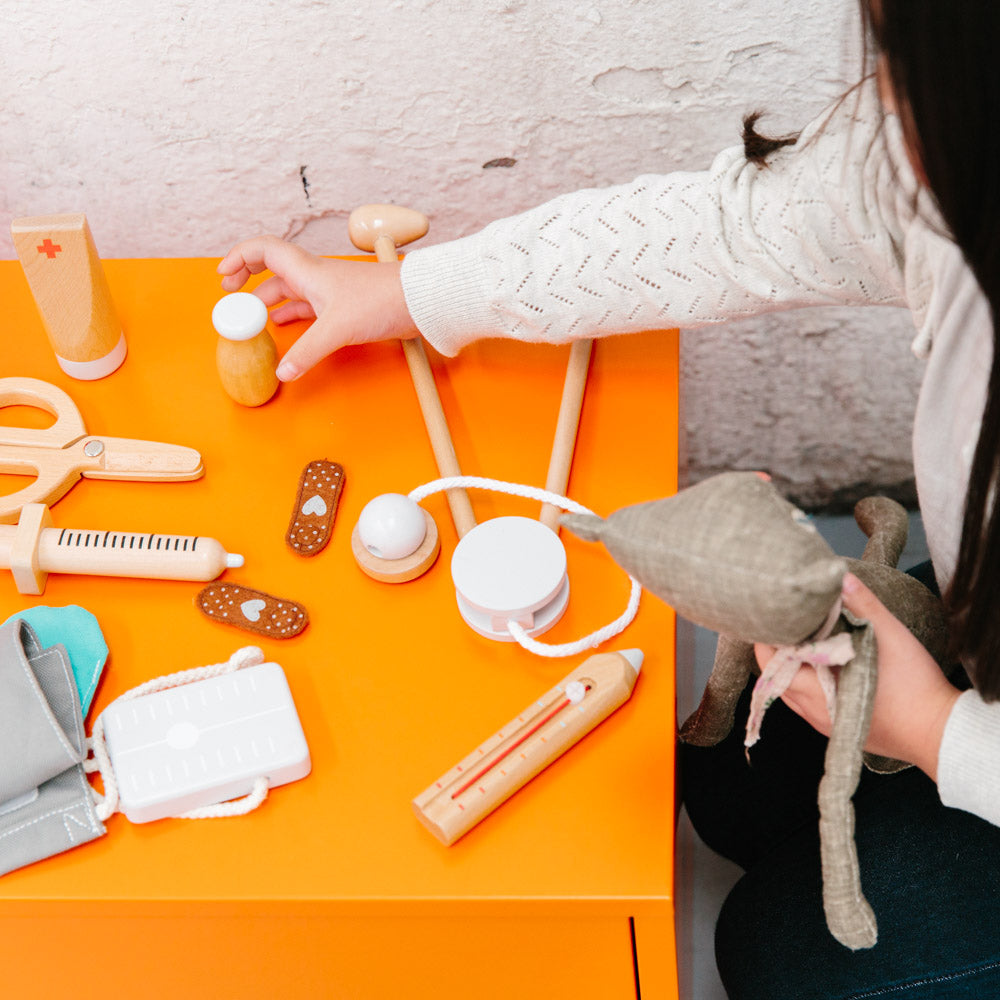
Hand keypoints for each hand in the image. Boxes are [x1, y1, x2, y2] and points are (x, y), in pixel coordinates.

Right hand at [217, 235, 417, 380]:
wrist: (420, 302)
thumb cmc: (381, 302)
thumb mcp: (337, 330)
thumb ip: (306, 352)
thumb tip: (282, 372)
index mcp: (308, 271)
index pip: (265, 250)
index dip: (240, 257)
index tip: (223, 275)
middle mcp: (316, 277)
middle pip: (273, 272)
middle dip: (249, 282)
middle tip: (231, 297)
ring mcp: (330, 293)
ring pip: (290, 291)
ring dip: (270, 302)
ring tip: (253, 319)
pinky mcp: (344, 308)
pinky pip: (308, 308)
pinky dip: (292, 316)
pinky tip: (284, 328)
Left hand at [754, 572, 960, 779]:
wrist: (942, 732)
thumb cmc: (915, 687)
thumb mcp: (889, 637)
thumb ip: (863, 605)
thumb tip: (841, 578)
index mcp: (815, 693)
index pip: (770, 663)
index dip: (769, 638)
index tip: (776, 616)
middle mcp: (813, 713)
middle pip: (776, 677)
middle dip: (779, 650)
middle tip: (791, 624)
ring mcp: (825, 724)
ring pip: (792, 691)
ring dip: (795, 667)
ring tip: (807, 640)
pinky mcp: (840, 729)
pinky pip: (810, 703)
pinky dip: (810, 682)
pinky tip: (827, 664)